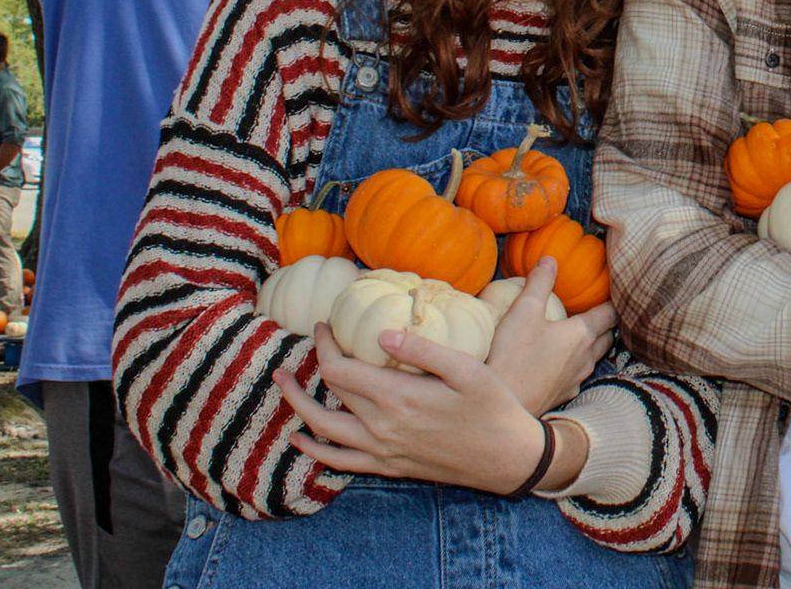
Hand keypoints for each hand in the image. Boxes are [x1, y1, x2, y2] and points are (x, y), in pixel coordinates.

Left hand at [275, 324, 544, 493]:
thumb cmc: (494, 407)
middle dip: (312, 365)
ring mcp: (383, 451)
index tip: (325, 324)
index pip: (340, 369)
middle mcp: (382, 427)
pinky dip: (315, 451)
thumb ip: (422, 350)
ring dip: (298, 406)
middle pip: (330, 394)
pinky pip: (341, 462)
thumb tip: (381, 334)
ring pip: (324, 429)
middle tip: (310, 341)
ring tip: (283, 385)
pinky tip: (302, 441)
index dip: (324, 344)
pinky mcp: (390, 466)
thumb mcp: (467, 370)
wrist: (508, 458)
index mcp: (397, 398)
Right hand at [484, 257, 614, 415]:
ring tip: (582, 335)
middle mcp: (585, 358)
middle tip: (599, 312)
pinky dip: (575, 365)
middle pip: (606, 338)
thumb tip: (550, 260)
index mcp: (581, 335)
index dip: (612, 301)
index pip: (608, 314)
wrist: (506, 405)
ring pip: (593, 358)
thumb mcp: (524, 311)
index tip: (614, 293)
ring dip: (592, 346)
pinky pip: (577, 376)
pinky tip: (561, 364)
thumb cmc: (514, 356)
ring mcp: (575, 380)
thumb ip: (539, 283)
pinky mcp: (562, 395)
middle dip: (606, 325)